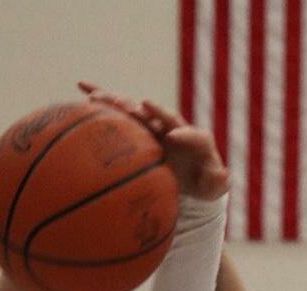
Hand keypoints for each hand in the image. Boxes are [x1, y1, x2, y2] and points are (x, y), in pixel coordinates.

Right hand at [79, 84, 228, 200]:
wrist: (188, 176)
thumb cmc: (202, 182)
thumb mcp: (213, 187)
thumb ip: (219, 182)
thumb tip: (224, 175)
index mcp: (195, 139)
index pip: (192, 133)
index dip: (185, 133)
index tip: (173, 136)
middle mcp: (173, 126)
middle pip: (161, 115)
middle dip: (149, 111)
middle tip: (137, 107)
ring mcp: (154, 125)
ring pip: (136, 111)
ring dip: (119, 104)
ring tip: (100, 100)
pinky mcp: (138, 129)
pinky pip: (118, 112)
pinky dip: (101, 98)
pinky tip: (82, 88)